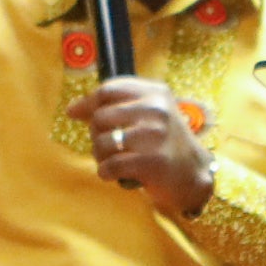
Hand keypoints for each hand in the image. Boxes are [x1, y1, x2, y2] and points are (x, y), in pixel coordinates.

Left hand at [85, 75, 211, 214]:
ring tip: (111, 160)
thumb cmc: (164, 143)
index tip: (76, 113)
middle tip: (105, 146)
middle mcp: (157, 110)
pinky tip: (113, 174)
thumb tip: (73, 109)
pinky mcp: (152, 162)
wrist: (193, 174)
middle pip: (100, 117)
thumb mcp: (150, 115)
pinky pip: (110, 166)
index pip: (109, 90)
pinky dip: (106, 172)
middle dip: (95, 134)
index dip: (88, 103)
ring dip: (99, 156)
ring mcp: (155, 136)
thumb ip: (116, 107)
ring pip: (102, 142)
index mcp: (155, 93)